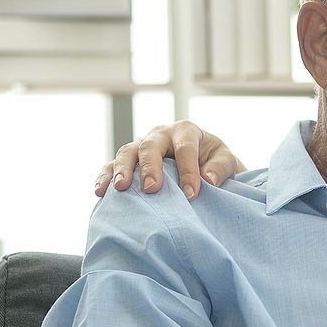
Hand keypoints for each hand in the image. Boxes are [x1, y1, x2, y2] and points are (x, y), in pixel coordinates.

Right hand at [95, 120, 245, 200]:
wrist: (202, 164)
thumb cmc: (214, 162)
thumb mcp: (226, 160)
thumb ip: (221, 167)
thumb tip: (207, 179)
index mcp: (186, 131)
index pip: (185, 148)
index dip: (188, 170)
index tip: (191, 194)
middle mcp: (160, 134)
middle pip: (150, 146)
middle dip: (149, 167)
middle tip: (151, 188)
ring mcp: (141, 146)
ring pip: (127, 152)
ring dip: (122, 170)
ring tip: (121, 188)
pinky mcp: (129, 160)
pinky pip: (112, 165)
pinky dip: (105, 177)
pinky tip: (100, 192)